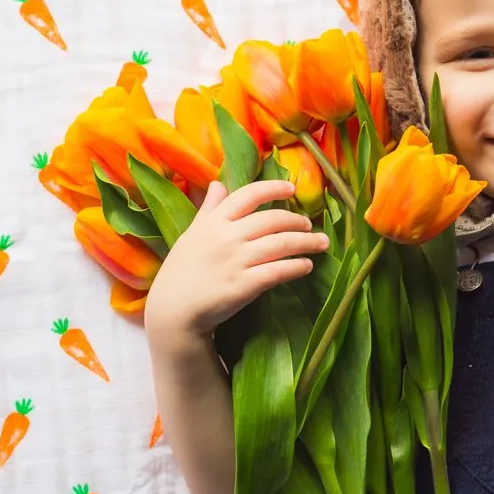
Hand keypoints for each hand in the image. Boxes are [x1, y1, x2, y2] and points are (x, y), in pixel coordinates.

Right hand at [144, 179, 328, 339]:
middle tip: (309, 225)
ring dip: (306, 242)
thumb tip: (218, 184)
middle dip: (297, 221)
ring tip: (320, 243)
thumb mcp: (192, 233)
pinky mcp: (244, 285)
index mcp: (214, 221)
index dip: (273, 189)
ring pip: (281, 244)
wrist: (174, 309)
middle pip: (272, 220)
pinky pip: (278, 270)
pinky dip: (297, 266)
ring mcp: (236, 261)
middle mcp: (227, 237)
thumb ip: (209, 209)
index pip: (248, 195)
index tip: (292, 189)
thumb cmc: (183, 270)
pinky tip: (307, 265)